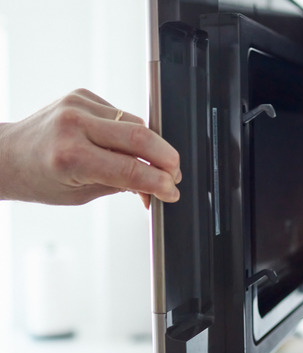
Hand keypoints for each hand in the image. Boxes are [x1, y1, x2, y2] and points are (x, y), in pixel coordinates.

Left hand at [0, 88, 180, 207]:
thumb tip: (155, 184)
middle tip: (173, 175)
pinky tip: (122, 148)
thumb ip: (121, 186)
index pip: (131, 168)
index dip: (158, 182)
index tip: (171, 192)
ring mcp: (78, 105)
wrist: (5, 155)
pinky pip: (122, 115)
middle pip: (141, 137)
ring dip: (150, 148)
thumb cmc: (37, 179)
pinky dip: (130, 134)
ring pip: (136, 124)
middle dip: (166, 159)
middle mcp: (74, 125)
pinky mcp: (82, 95)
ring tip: (148, 166)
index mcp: (70, 156)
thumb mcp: (81, 194)